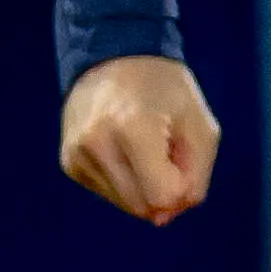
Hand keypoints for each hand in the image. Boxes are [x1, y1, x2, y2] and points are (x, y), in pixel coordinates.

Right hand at [62, 54, 220, 221]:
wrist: (116, 54)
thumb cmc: (166, 90)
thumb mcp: (201, 127)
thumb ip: (194, 179)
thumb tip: (163, 217)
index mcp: (132, 128)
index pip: (163, 196)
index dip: (181, 184)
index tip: (179, 151)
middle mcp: (96, 143)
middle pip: (144, 206)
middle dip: (163, 187)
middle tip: (162, 146)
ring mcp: (77, 153)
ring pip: (127, 204)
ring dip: (144, 184)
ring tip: (141, 143)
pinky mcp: (69, 162)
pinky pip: (109, 194)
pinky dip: (125, 179)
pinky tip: (123, 146)